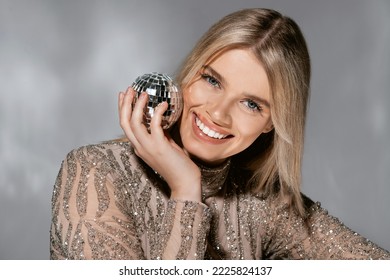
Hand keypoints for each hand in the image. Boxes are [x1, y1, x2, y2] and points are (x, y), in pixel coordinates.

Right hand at [118, 87, 201, 201]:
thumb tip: (160, 119)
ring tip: (144, 93)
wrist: (185, 183)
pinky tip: (163, 104)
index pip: (125, 126)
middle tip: (130, 89)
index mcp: (140, 148)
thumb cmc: (179, 167)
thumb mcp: (166, 146)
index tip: (125, 96)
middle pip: (124, 123)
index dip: (123, 110)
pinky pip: (154, 125)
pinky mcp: (160, 147)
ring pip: (134, 123)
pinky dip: (158, 112)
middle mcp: (140, 147)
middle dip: (125, 104)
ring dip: (138, 106)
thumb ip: (161, 134)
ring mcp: (148, 148)